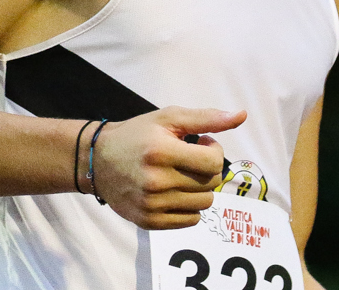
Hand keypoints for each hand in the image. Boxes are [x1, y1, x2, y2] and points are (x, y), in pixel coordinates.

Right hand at [88, 106, 245, 229]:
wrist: (97, 160)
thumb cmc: (137, 135)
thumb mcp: (169, 118)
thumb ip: (206, 118)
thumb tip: (241, 116)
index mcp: (161, 152)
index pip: (214, 162)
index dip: (215, 151)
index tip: (202, 143)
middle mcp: (156, 182)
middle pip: (211, 184)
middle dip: (208, 169)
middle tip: (190, 158)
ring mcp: (151, 205)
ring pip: (204, 204)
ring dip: (200, 188)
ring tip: (182, 175)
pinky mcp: (149, 222)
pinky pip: (190, 221)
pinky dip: (189, 206)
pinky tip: (175, 191)